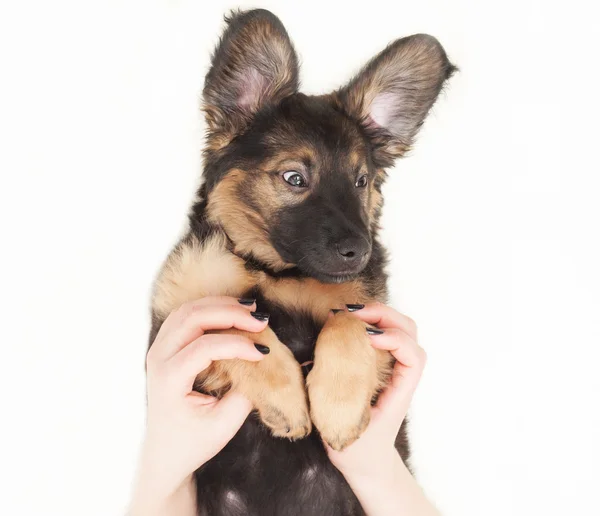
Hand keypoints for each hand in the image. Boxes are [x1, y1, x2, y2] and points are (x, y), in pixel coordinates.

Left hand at [130, 296, 267, 514]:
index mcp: (169, 379)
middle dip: (230, 314)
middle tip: (261, 321)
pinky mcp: (165, 346)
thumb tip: (263, 363)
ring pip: (188, 311)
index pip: (205, 346)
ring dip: (220, 306)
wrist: (165, 452)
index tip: (264, 354)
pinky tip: (232, 312)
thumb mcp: (224, 425)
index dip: (238, 344)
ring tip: (250, 311)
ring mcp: (158, 349)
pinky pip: (184, 316)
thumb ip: (244, 392)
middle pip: (193, 317)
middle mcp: (158, 358)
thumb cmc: (193, 442)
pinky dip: (210, 309)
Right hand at [327, 303, 426, 489]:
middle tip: (353, 312)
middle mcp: (402, 376)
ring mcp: (394, 369)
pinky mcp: (383, 367)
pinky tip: (348, 323)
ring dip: (379, 315)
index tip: (367, 337)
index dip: (394, 340)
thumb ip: (332, 399)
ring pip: (401, 329)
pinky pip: (386, 335)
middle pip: (409, 333)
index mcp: (400, 393)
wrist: (370, 466)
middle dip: (384, 316)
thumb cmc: (359, 452)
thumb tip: (313, 364)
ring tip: (350, 313)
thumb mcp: (345, 430)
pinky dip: (371, 322)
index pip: (413, 357)